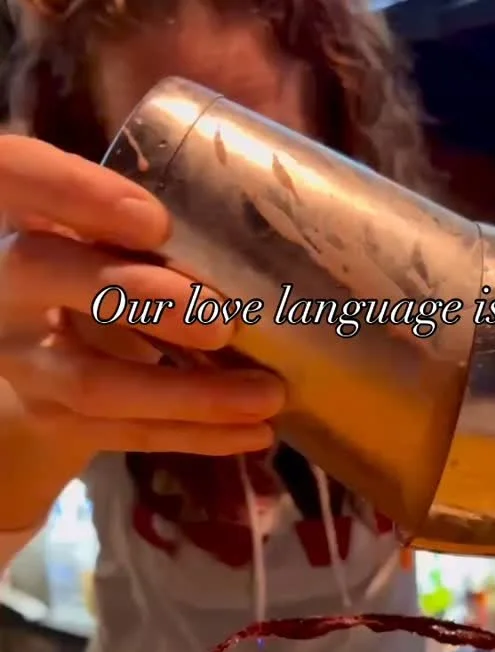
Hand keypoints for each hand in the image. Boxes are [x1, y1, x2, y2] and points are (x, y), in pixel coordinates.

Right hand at [0, 135, 283, 531]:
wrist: (37, 364)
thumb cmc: (91, 274)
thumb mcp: (99, 238)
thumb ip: (142, 230)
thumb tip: (263, 238)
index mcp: (16, 213)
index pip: (16, 175)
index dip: (73, 191)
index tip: (153, 220)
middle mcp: (3, 283)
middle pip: (44, 276)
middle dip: (138, 296)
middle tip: (222, 321)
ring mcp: (22, 359)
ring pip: (93, 381)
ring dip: (189, 394)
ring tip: (268, 395)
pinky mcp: (52, 417)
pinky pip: (126, 432)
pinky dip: (194, 433)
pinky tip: (253, 432)